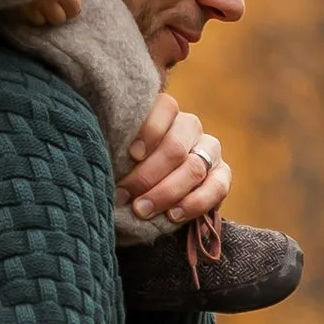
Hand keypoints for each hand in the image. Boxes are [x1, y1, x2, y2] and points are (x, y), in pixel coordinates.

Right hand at [16, 0, 88, 29]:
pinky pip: (39, 20)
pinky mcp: (29, 8)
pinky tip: (33, 8)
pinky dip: (37, 16)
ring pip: (58, 19)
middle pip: (74, 10)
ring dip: (54, 15)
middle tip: (60, 4)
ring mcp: (45, 1)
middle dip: (68, 8)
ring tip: (47, 8)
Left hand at [118, 91, 231, 227]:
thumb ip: (116, 149)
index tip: (131, 155)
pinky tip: (173, 215)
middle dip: (147, 175)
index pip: (165, 108)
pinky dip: (194, 203)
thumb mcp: (118, 155)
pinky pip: (216, 188)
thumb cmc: (127, 169)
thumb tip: (100, 155)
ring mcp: (209, 150)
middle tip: (124, 196)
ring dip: (166, 193)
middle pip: (176, 147)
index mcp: (165, 113)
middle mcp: (190, 127)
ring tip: (142, 210)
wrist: (152, 195)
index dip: (149, 131)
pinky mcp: (223, 175)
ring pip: (194, 168)